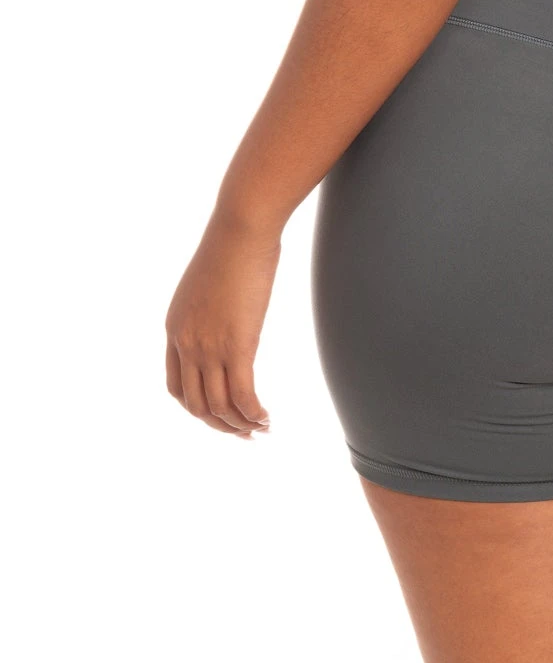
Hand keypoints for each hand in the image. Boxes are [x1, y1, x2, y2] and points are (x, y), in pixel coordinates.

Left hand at [165, 211, 279, 438]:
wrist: (240, 229)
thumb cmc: (232, 245)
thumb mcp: (208, 284)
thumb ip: (211, 309)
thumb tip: (230, 314)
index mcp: (174, 330)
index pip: (176, 387)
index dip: (197, 408)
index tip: (220, 414)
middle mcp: (186, 344)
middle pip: (196, 404)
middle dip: (219, 425)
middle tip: (244, 433)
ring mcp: (210, 347)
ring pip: (219, 405)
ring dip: (240, 424)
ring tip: (261, 428)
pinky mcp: (238, 344)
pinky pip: (243, 394)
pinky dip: (254, 413)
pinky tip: (267, 417)